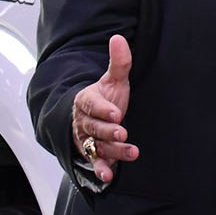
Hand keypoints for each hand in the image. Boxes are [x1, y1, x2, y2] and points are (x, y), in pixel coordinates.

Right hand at [71, 34, 137, 182]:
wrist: (91, 117)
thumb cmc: (105, 97)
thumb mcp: (113, 80)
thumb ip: (118, 62)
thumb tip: (118, 38)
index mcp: (86, 100)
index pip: (91, 104)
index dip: (102, 109)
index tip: (116, 112)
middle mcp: (84, 121)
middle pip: (93, 127)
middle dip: (107, 131)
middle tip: (122, 133)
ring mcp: (87, 139)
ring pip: (96, 146)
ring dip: (111, 151)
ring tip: (131, 153)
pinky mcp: (92, 154)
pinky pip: (94, 163)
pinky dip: (100, 170)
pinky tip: (109, 176)